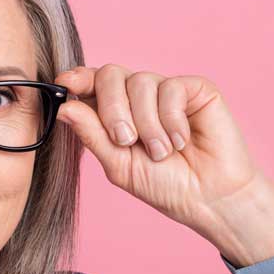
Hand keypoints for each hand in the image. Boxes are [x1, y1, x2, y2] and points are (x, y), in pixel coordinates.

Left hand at [52, 64, 273, 257]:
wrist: (209, 198)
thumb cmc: (165, 185)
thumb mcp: (119, 165)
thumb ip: (92, 135)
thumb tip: (64, 108)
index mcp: (116, 112)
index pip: (92, 84)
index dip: (77, 78)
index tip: (65, 83)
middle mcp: (139, 96)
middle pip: (110, 75)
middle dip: (112, 108)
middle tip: (125, 140)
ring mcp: (167, 90)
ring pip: (140, 82)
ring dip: (146, 123)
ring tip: (161, 152)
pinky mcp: (196, 89)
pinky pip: (171, 88)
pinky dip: (171, 119)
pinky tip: (181, 141)